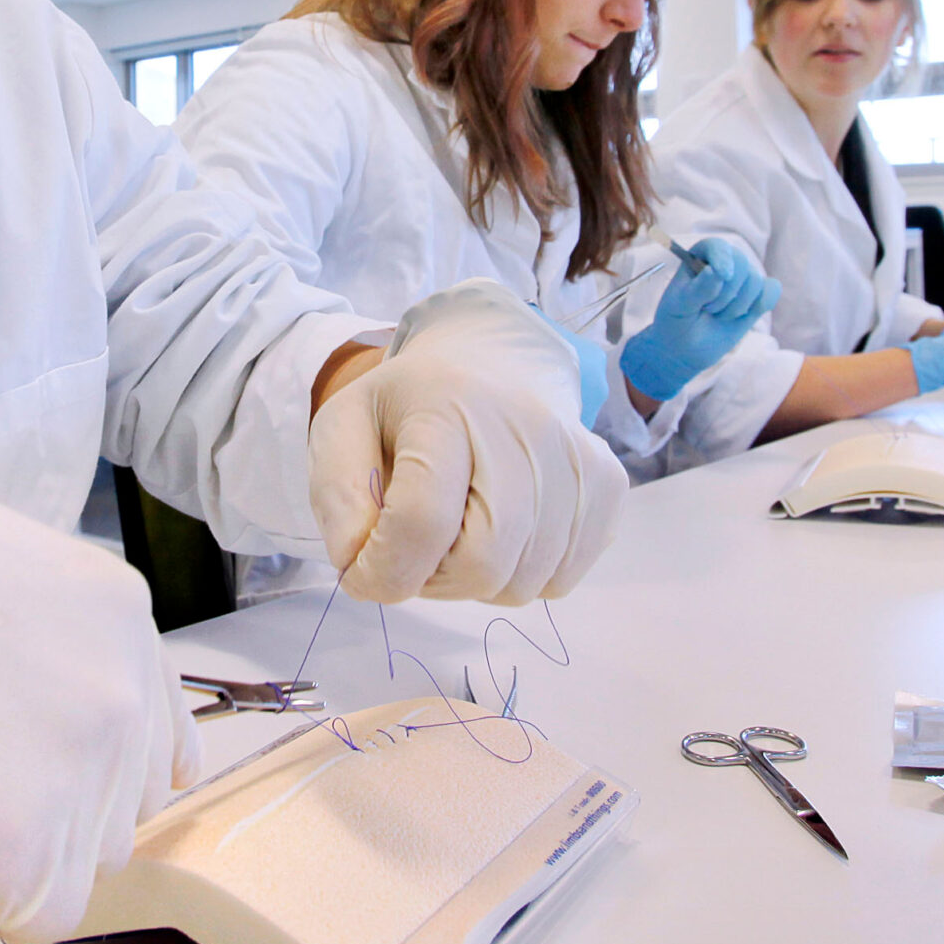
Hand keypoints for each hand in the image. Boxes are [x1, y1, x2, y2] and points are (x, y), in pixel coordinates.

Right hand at [0, 418, 199, 943]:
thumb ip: (38, 650)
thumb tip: (27, 724)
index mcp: (119, 617)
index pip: (148, 738)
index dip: (73, 767)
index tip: (13, 766)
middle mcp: (125, 696)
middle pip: (117, 810)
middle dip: (42, 812)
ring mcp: (86, 779)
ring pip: (73, 869)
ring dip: (2, 855)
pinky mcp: (26, 860)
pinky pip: (26, 917)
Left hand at [309, 280, 629, 605]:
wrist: (493, 361)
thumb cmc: (412, 405)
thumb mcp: (344, 426)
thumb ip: (336, 496)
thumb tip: (358, 561)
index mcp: (447, 405)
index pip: (420, 520)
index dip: (382, 569)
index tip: (362, 569)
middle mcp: (525, 426)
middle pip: (481, 564)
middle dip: (433, 579)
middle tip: (415, 548)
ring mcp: (576, 457)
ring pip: (522, 582)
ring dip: (476, 580)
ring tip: (459, 530)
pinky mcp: (607, 484)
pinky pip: (561, 579)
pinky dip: (522, 574)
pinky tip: (504, 529)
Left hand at [617, 238, 781, 401]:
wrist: (686, 347)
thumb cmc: (677, 321)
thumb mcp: (680, 307)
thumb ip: (698, 289)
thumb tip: (717, 270)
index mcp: (699, 257)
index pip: (717, 246)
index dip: (722, 258)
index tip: (722, 275)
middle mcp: (724, 262)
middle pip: (741, 263)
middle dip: (727, 293)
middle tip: (707, 309)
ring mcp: (742, 279)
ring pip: (756, 281)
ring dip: (738, 306)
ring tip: (719, 315)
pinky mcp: (757, 296)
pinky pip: (772, 290)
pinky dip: (760, 305)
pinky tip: (742, 316)